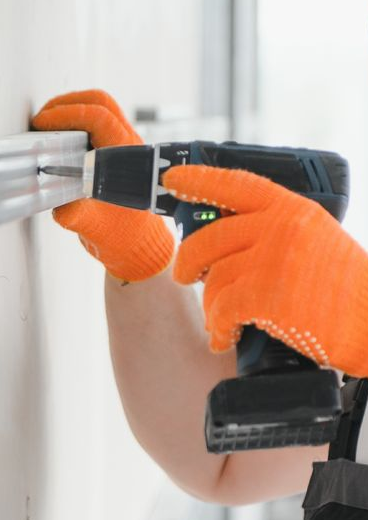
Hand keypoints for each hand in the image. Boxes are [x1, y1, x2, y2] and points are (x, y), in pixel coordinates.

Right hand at [31, 89, 173, 281]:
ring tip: (46, 125)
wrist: (138, 246)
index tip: (42, 123)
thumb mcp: (96, 228)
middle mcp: (129, 145)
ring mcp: (124, 146)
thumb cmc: (124, 236)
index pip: (98, 118)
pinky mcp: (116, 152)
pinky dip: (75, 122)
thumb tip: (60, 207)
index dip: (67, 114)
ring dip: (71, 109)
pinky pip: (97, 124)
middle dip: (67, 103)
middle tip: (42, 118)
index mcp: (127, 157)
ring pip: (100, 109)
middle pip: (101, 102)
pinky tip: (57, 138)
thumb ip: (77, 217)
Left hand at [165, 163, 367, 375]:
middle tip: (186, 277)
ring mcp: (272, 260)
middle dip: (189, 263)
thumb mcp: (317, 240)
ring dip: (212, 306)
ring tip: (221, 321)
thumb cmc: (346, 290)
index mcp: (293, 209)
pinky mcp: (266, 296)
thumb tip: (225, 236)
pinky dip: (218, 329)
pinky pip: (221, 311)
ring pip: (213, 280)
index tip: (172, 181)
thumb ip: (276, 230)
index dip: (199, 181)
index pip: (236, 184)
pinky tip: (224, 338)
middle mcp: (280, 227)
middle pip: (208, 239)